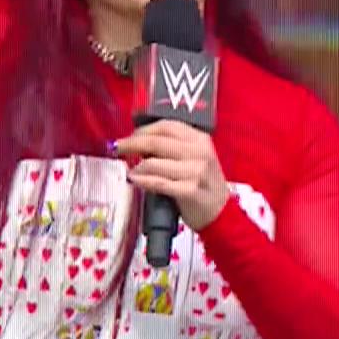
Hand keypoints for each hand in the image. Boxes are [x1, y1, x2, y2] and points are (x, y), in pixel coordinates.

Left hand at [111, 121, 229, 230]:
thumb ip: (173, 148)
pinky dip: (142, 181)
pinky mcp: (189, 191)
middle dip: (132, 143)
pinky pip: (158, 183)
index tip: (129, 136)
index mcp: (200, 140)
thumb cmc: (203, 184)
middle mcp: (199, 152)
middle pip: (156, 142)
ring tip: (129, 170)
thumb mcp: (195, 158)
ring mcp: (195, 172)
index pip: (166, 126)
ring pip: (154, 163)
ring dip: (136, 166)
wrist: (221, 212)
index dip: (143, 130)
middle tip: (117, 148)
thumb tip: (140, 143)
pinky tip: (134, 180)